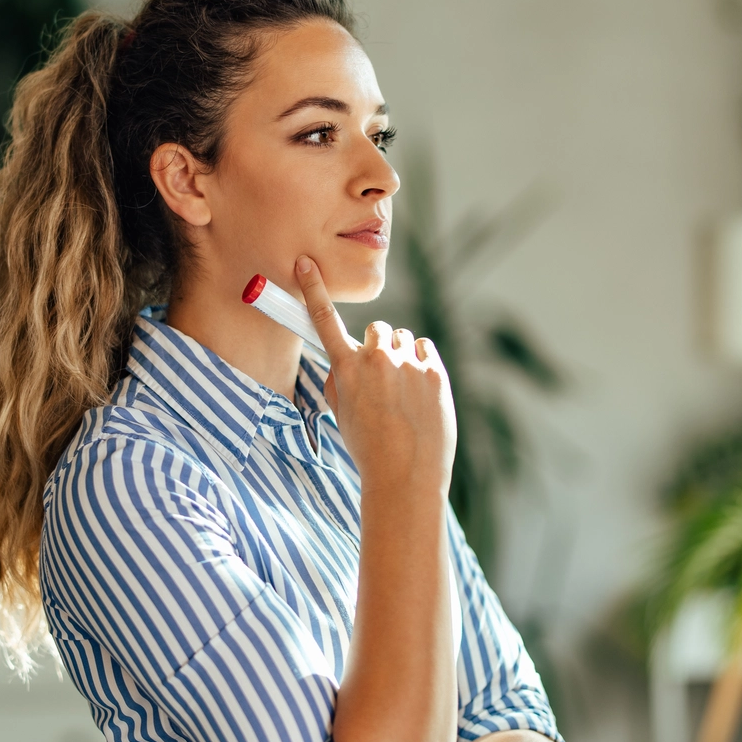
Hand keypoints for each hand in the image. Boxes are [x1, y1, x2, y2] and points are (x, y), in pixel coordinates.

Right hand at [297, 255, 455, 503]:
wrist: (405, 478)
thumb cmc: (370, 449)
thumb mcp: (342, 415)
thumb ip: (341, 381)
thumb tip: (347, 362)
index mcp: (347, 370)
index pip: (324, 321)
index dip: (313, 290)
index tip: (306, 263)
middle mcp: (377, 359)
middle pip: (378, 330)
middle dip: (379, 347)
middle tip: (383, 379)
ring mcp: (408, 364)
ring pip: (404, 339)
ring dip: (402, 357)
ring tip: (404, 395)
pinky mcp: (435, 372)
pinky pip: (425, 350)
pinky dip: (422, 364)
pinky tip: (420, 393)